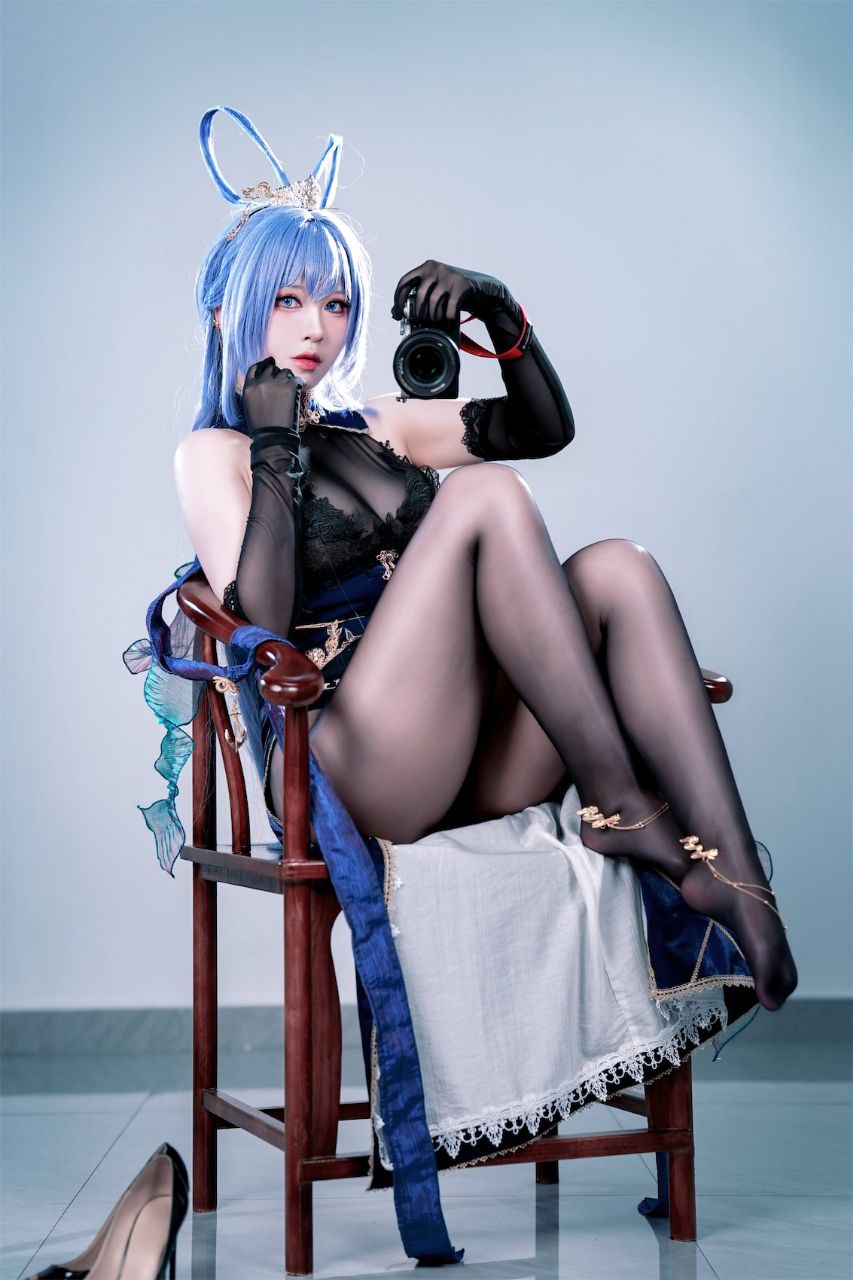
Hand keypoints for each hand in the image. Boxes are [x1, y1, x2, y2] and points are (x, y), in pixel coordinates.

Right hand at [241, 357, 304, 439]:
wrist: (272, 435)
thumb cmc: (261, 426)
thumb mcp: (249, 405)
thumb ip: (254, 391)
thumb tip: (261, 383)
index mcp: (249, 387)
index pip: (254, 368)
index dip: (262, 366)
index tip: (267, 366)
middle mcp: (261, 382)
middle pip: (270, 368)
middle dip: (276, 373)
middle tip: (282, 380)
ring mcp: (275, 383)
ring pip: (285, 372)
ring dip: (288, 378)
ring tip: (290, 388)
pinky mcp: (289, 387)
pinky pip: (297, 379)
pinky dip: (299, 383)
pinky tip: (299, 389)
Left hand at [391, 259, 520, 327]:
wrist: (484, 290)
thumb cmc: (456, 293)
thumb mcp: (436, 291)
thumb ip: (418, 297)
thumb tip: (394, 314)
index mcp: (426, 268)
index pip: (404, 282)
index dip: (398, 299)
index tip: (397, 314)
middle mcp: (436, 268)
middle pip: (419, 295)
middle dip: (419, 315)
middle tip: (421, 325)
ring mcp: (450, 275)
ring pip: (434, 302)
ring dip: (433, 318)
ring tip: (436, 326)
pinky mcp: (463, 285)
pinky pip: (450, 307)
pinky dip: (447, 319)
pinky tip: (448, 323)